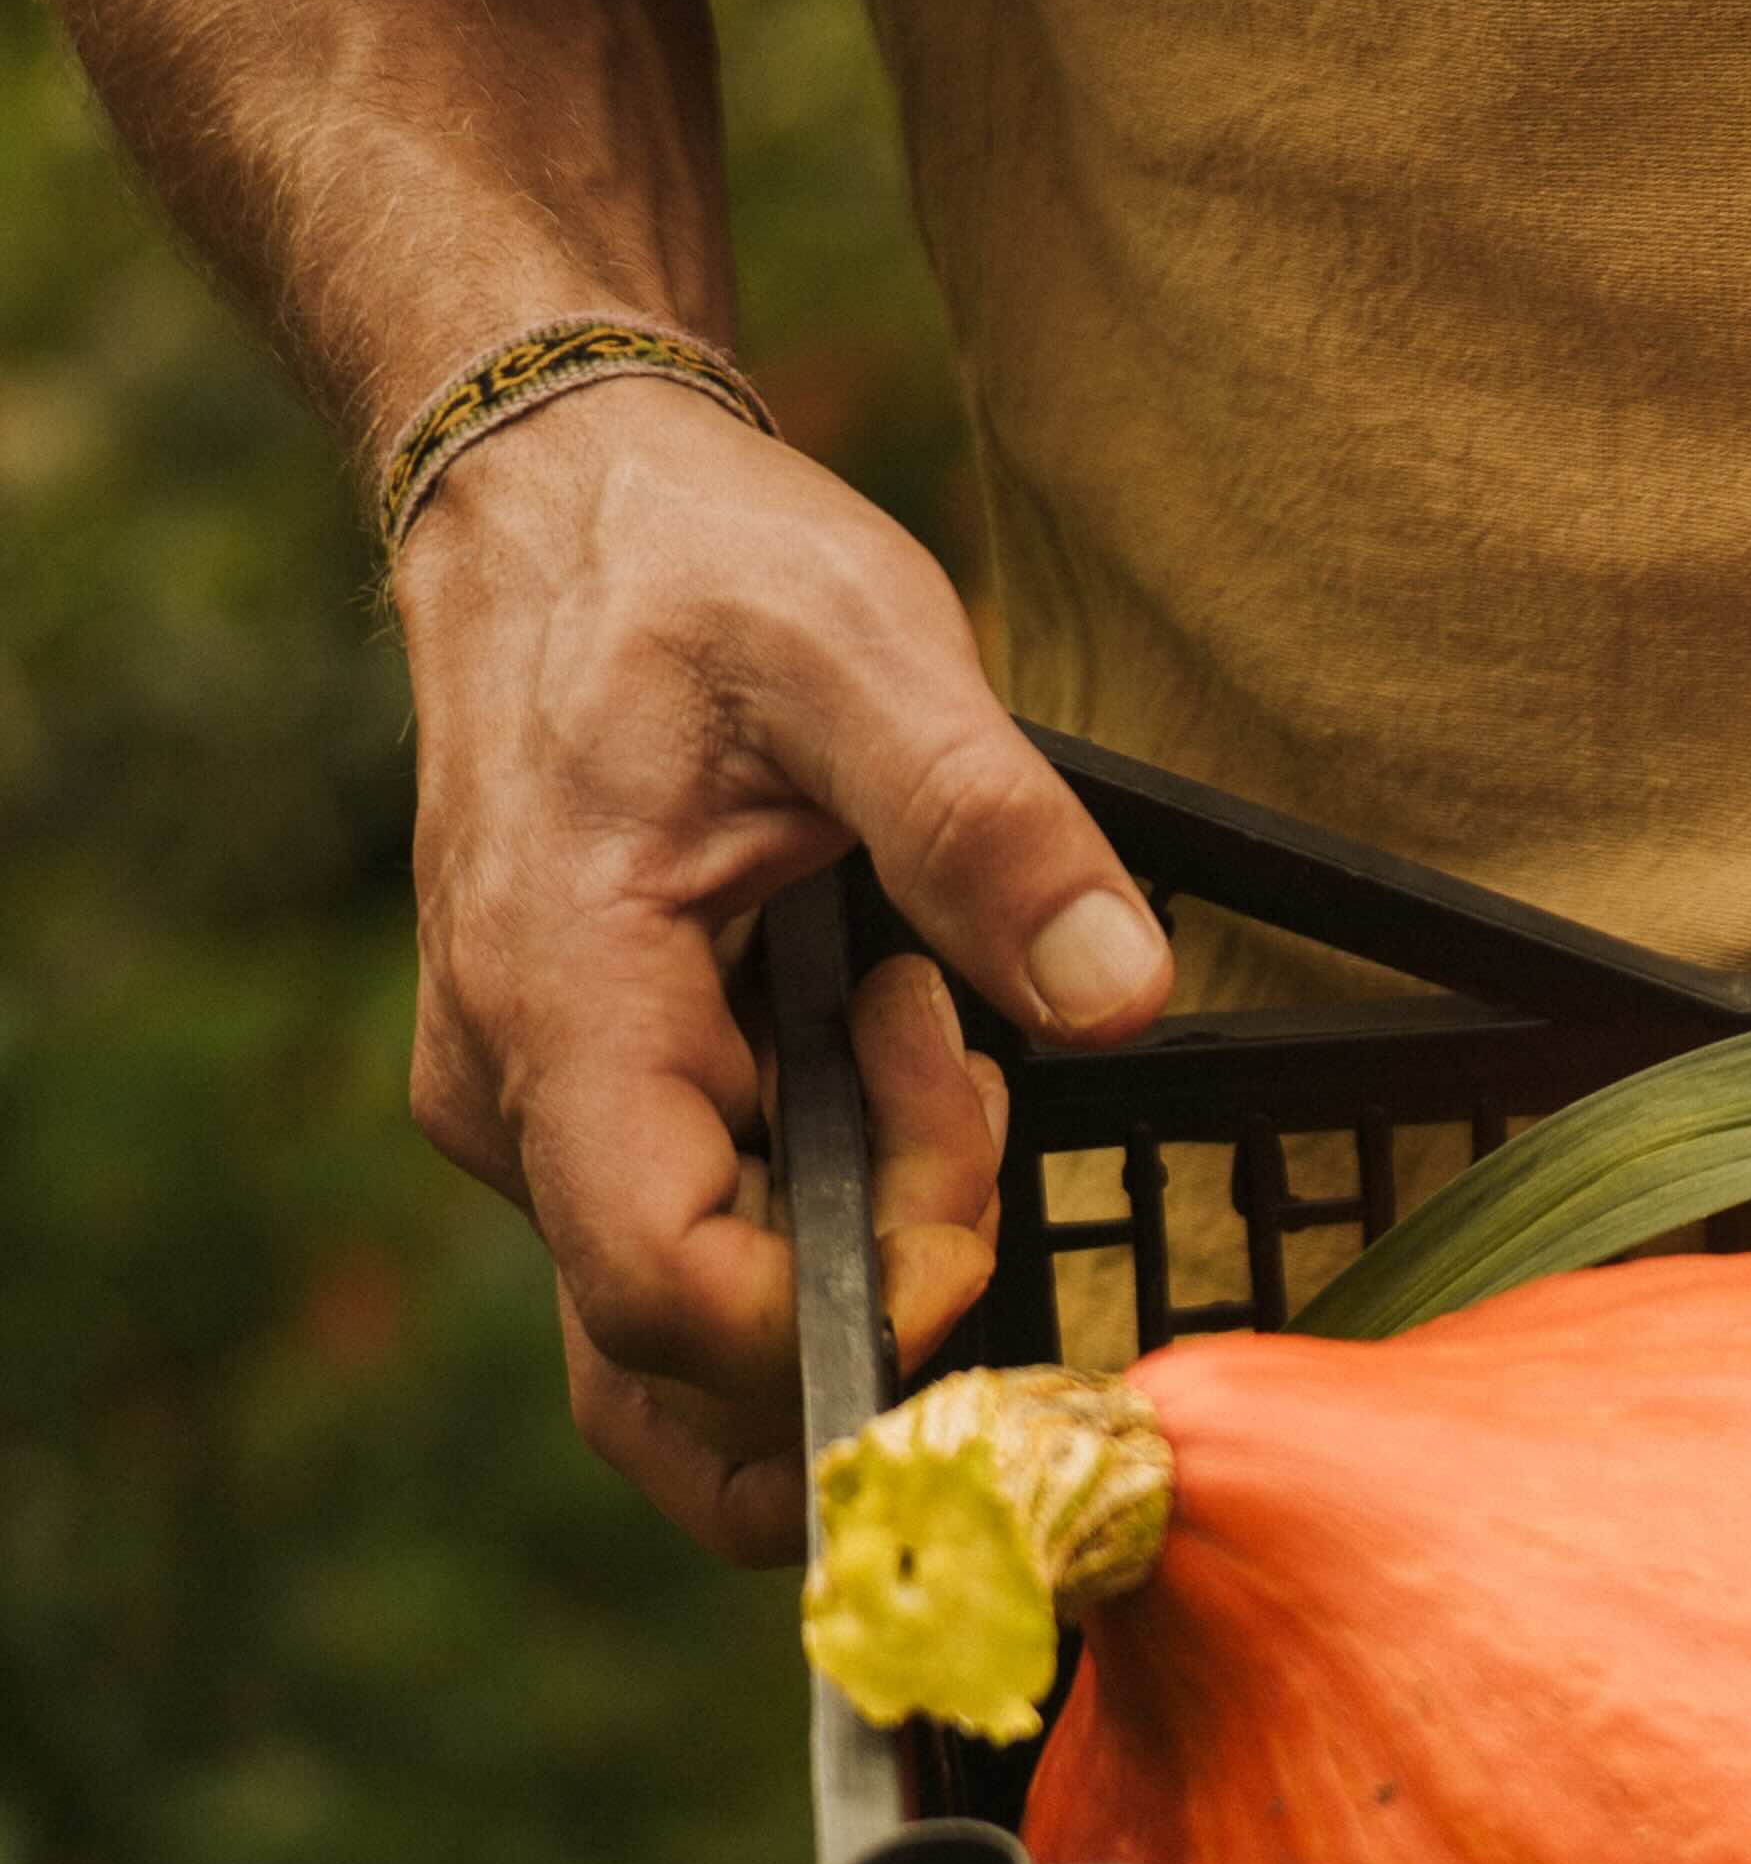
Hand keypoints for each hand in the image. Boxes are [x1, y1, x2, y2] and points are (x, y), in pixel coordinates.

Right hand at [392, 382, 1166, 1559]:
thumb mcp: (866, 651)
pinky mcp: (598, 1114)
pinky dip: (837, 1207)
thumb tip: (1116, 992)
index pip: (681, 1306)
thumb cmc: (696, 570)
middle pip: (705, 1357)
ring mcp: (549, 1123)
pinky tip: (895, 1048)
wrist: (567, 506)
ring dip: (869, 1244)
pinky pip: (716, 1255)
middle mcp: (522, 1107)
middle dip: (890, 1272)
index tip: (971, 1106)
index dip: (867, 1292)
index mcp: (567, 1013)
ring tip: (929, 1030)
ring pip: (708, 1337)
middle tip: (969, 1057)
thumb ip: (989, 829)